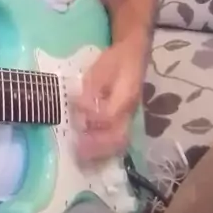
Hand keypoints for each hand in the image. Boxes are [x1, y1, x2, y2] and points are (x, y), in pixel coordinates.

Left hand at [73, 40, 145, 161]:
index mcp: (125, 96)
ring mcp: (130, 118)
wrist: (134, 56)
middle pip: (118, 137)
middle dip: (98, 146)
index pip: (109, 116)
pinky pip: (119, 140)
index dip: (92, 121)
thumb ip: (91, 88)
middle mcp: (130, 112)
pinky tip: (91, 152)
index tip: (77, 120)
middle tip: (78, 151)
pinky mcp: (126, 121)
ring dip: (101, 151)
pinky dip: (105, 149)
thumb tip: (81, 108)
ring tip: (82, 156)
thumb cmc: (116, 60)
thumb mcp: (100, 68)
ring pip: (120, 142)